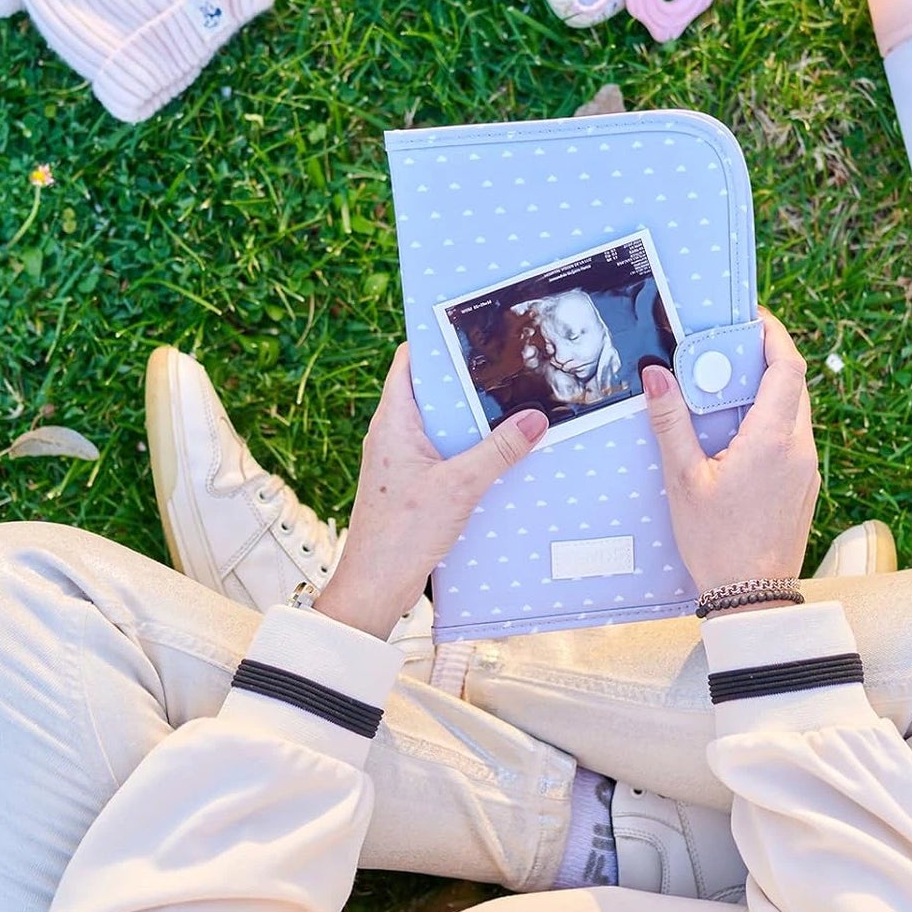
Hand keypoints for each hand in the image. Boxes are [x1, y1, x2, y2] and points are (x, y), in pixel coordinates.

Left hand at [313, 345, 548, 638]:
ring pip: (442, 424)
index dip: (437, 340)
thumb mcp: (459, 486)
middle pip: (433, 391)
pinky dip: (469, 448)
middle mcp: (393, 434)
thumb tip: (536, 418)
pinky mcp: (413, 483)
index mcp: (393, 421)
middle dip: (469, 381)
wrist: (376, 584)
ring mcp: (402, 459)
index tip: (473, 327)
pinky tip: (500, 455)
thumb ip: (499, 450)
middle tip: (509, 367)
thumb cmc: (402, 533)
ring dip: (473, 420)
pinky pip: (445, 452)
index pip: (410, 361)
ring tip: (514, 406)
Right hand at [641, 307, 819, 595]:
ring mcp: (806, 468)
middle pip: (794, 384)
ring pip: (795, 410)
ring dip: (767, 391)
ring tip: (725, 388)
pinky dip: (769, 420)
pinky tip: (736, 433)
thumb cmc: (716, 543)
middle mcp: (799, 448)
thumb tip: (657, 374)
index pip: (788, 367)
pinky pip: (792, 437)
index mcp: (773, 440)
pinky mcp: (804, 485)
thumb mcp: (684, 480)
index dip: (773, 334)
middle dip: (765, 359)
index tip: (750, 318)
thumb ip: (671, 423)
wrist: (752, 597)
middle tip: (727, 349)